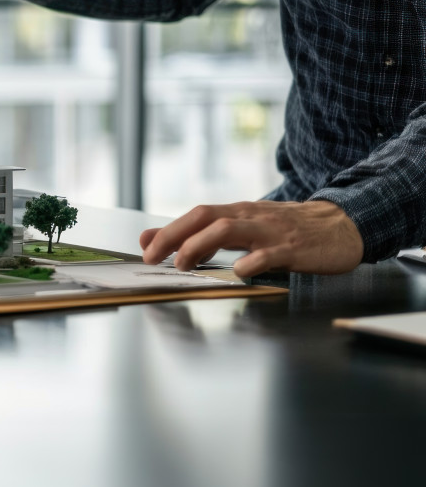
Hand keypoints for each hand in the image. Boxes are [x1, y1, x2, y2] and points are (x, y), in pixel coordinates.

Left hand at [139, 200, 363, 277]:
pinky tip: (237, 273)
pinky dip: (250, 263)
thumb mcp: (246, 227)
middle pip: (206, 217)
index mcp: (238, 212)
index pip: (196, 214)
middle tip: (154, 258)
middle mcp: (251, 217)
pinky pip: (268, 254)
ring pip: (230, 229)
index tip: (145, 248)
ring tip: (183, 264)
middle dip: (175, 236)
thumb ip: (205, 234)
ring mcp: (271, 232)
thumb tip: (158, 238)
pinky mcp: (293, 249)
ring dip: (201, 245)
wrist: (341, 226)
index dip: (168, 230)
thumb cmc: (286, 230)